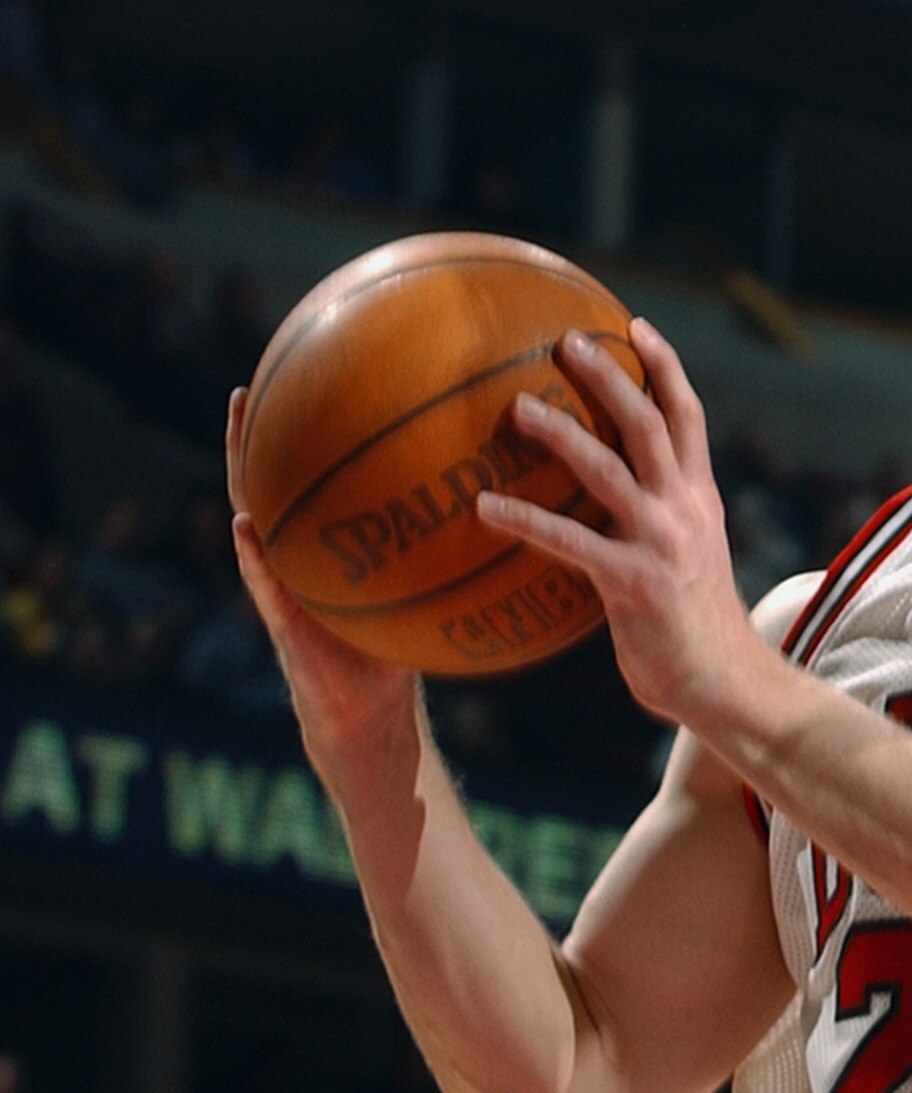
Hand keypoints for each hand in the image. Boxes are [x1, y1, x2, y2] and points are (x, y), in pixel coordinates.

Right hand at [226, 387, 419, 764]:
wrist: (369, 713)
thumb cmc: (399, 645)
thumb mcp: (421, 588)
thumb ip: (438, 549)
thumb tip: (496, 499)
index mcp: (325, 542)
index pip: (314, 476)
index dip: (307, 434)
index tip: (307, 379)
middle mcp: (295, 557)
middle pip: (269, 485)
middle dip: (254, 439)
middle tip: (246, 389)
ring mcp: (280, 586)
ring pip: (254, 522)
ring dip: (240, 478)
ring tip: (234, 434)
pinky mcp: (283, 624)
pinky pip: (264, 585)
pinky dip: (253, 557)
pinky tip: (245, 528)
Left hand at [474, 320, 765, 728]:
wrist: (726, 684)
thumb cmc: (693, 630)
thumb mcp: (686, 561)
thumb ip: (655, 526)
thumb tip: (601, 509)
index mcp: (699, 499)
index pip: (687, 416)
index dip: (664, 367)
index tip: (634, 327)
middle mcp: (685, 509)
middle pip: (649, 423)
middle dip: (611, 376)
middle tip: (567, 340)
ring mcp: (662, 543)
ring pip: (609, 469)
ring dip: (562, 433)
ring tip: (518, 406)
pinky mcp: (634, 582)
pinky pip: (571, 541)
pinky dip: (526, 520)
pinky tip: (485, 507)